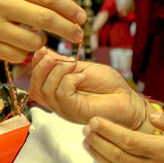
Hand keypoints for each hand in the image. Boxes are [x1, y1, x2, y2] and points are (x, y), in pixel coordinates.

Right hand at [0, 0, 84, 63]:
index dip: (68, 7)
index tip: (81, 15)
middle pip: (44, 19)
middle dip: (67, 28)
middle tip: (78, 34)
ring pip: (31, 41)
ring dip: (42, 42)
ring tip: (41, 38)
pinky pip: (15, 55)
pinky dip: (24, 53)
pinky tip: (22, 45)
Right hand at [28, 47, 144, 126]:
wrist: (128, 99)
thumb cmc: (109, 86)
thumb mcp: (82, 68)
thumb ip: (62, 63)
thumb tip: (44, 53)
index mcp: (58, 92)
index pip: (35, 82)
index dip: (35, 65)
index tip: (43, 50)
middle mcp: (58, 103)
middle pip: (35, 88)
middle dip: (41, 68)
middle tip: (54, 57)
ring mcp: (65, 109)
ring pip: (46, 91)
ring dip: (56, 72)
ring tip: (72, 64)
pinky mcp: (75, 111)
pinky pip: (61, 95)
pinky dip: (68, 80)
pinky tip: (80, 77)